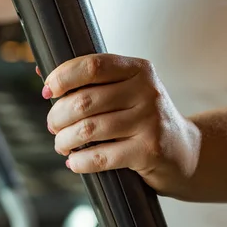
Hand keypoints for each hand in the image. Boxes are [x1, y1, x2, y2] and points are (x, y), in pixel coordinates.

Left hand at [42, 54, 200, 197]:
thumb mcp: (129, 91)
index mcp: (139, 69)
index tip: (48, 90)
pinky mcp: (148, 150)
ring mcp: (150, 121)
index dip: (62, 76)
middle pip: (85, 100)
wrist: (185, 151)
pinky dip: (79, 161)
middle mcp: (147, 91)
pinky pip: (101, 156)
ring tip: (61, 143)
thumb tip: (40, 68)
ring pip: (89, 129)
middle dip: (58, 115)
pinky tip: (74, 161)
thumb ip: (93, 81)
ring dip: (65, 139)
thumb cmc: (145, 118)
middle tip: (52, 125)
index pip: (93, 65)